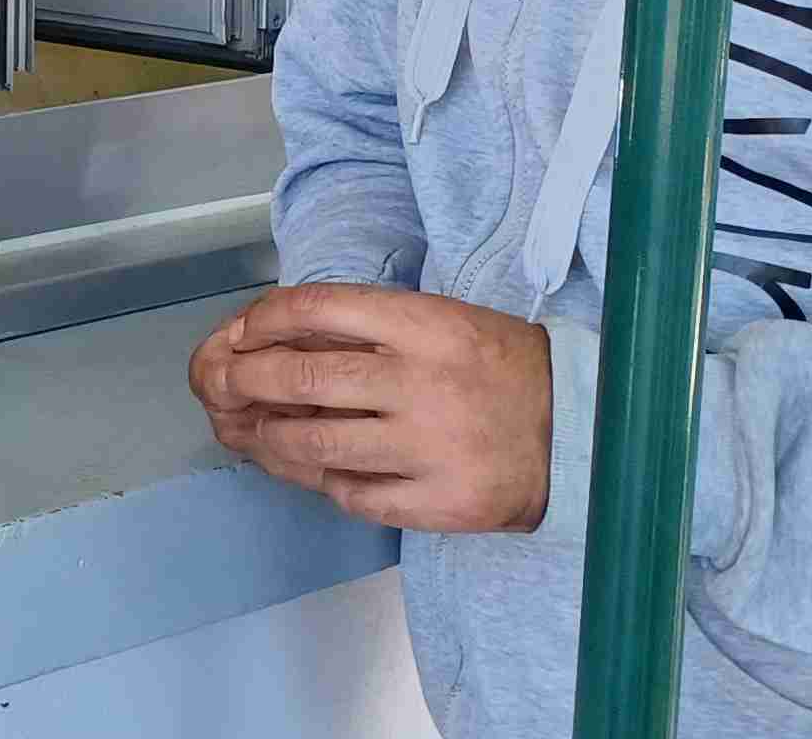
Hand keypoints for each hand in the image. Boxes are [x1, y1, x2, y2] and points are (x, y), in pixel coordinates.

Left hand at [187, 283, 552, 532]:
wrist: (587, 433)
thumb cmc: (500, 370)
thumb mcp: (443, 322)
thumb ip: (368, 328)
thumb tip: (270, 337)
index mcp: (428, 327)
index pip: (318, 307)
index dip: (262, 318)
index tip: (242, 330)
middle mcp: (424, 384)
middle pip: (299, 379)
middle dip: (243, 380)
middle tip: (224, 383)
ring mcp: (431, 449)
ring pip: (312, 445)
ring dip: (267, 438)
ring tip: (252, 431)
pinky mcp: (439, 503)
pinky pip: (352, 495)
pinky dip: (322, 481)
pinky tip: (314, 470)